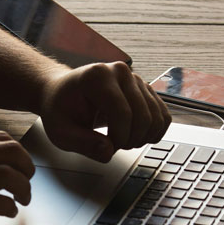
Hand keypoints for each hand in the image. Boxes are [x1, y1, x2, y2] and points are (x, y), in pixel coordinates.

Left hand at [39, 62, 171, 161]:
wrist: (63, 93)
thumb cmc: (60, 110)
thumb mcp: (61, 132)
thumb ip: (83, 143)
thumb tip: (107, 152)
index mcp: (97, 77)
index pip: (122, 113)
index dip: (118, 138)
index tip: (107, 148)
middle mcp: (120, 72)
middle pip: (143, 116)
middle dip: (130, 140)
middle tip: (113, 146)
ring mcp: (135, 79)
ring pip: (156, 117)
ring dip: (142, 137)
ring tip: (122, 141)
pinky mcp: (145, 89)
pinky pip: (163, 115)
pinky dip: (154, 132)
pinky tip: (136, 136)